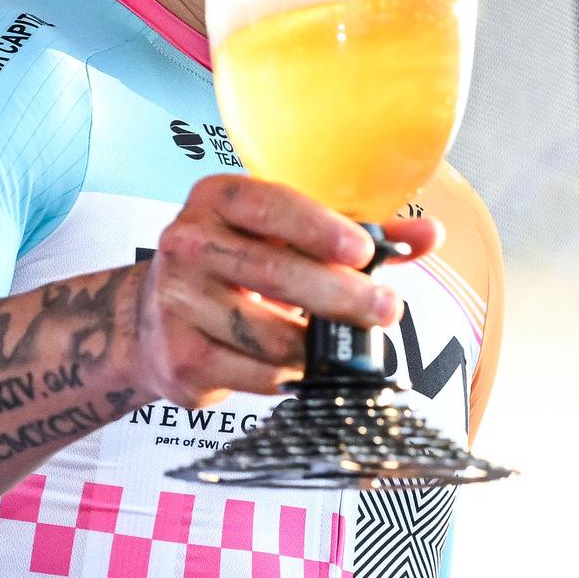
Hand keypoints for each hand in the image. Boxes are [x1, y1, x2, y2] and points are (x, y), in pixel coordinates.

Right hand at [127, 175, 442, 407]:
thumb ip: (356, 235)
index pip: (269, 205)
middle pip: (276, 274)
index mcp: (215, 199)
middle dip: (342, 297)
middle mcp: (186, 243)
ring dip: (318, 348)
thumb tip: (429, 236)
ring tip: (336, 345)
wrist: (149, 319)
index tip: (362, 253)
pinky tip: (297, 368)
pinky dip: (290, 378)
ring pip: (272, 336)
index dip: (319, 229)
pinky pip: (257, 376)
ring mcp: (177, 302)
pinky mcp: (181, 358)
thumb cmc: (234, 267)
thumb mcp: (283, 237)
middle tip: (386, 311)